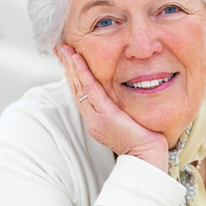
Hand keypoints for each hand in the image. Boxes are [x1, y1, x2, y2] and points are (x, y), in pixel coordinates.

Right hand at [57, 44, 168, 170]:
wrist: (146, 157)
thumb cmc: (142, 140)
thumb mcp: (127, 121)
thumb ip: (120, 109)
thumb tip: (121, 96)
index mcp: (96, 120)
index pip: (81, 93)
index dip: (73, 75)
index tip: (68, 57)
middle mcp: (91, 118)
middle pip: (75, 87)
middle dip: (67, 66)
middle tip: (59, 48)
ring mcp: (96, 117)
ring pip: (79, 87)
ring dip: (70, 66)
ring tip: (64, 49)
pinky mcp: (105, 115)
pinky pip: (91, 91)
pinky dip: (83, 74)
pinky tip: (77, 60)